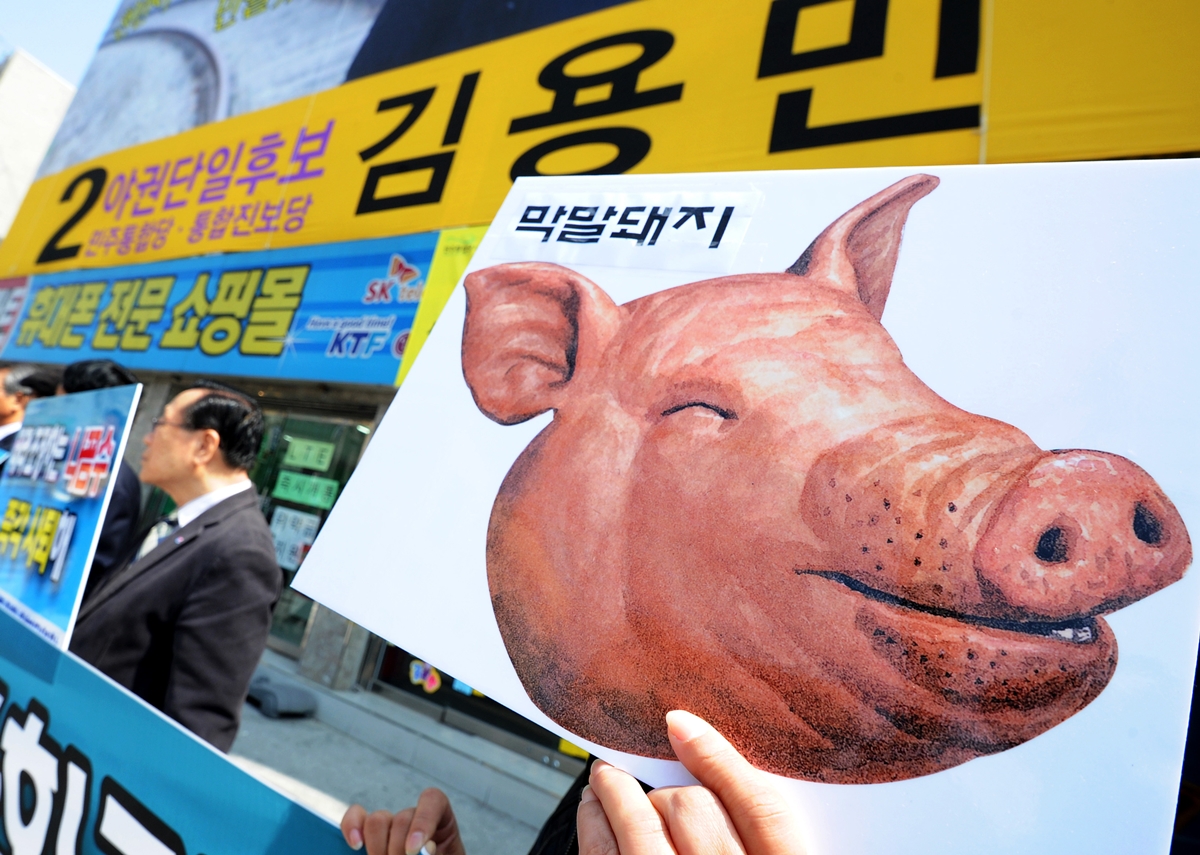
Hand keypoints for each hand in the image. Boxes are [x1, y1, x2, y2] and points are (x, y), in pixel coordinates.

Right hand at [341, 788, 465, 854]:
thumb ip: (432, 853)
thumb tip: (422, 851)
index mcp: (439, 824)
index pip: (433, 800)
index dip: (423, 821)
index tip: (414, 850)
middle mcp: (414, 821)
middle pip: (402, 818)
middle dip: (397, 848)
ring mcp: (390, 828)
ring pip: (378, 821)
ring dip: (377, 848)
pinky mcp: (367, 838)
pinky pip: (354, 821)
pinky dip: (352, 829)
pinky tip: (356, 847)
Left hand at [577, 710, 803, 854]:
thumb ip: (760, 820)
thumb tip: (702, 742)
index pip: (762, 808)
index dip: (720, 758)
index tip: (680, 722)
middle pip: (696, 809)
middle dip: (670, 789)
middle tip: (652, 777)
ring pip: (643, 825)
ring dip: (616, 793)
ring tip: (604, 777)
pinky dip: (595, 823)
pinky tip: (595, 810)